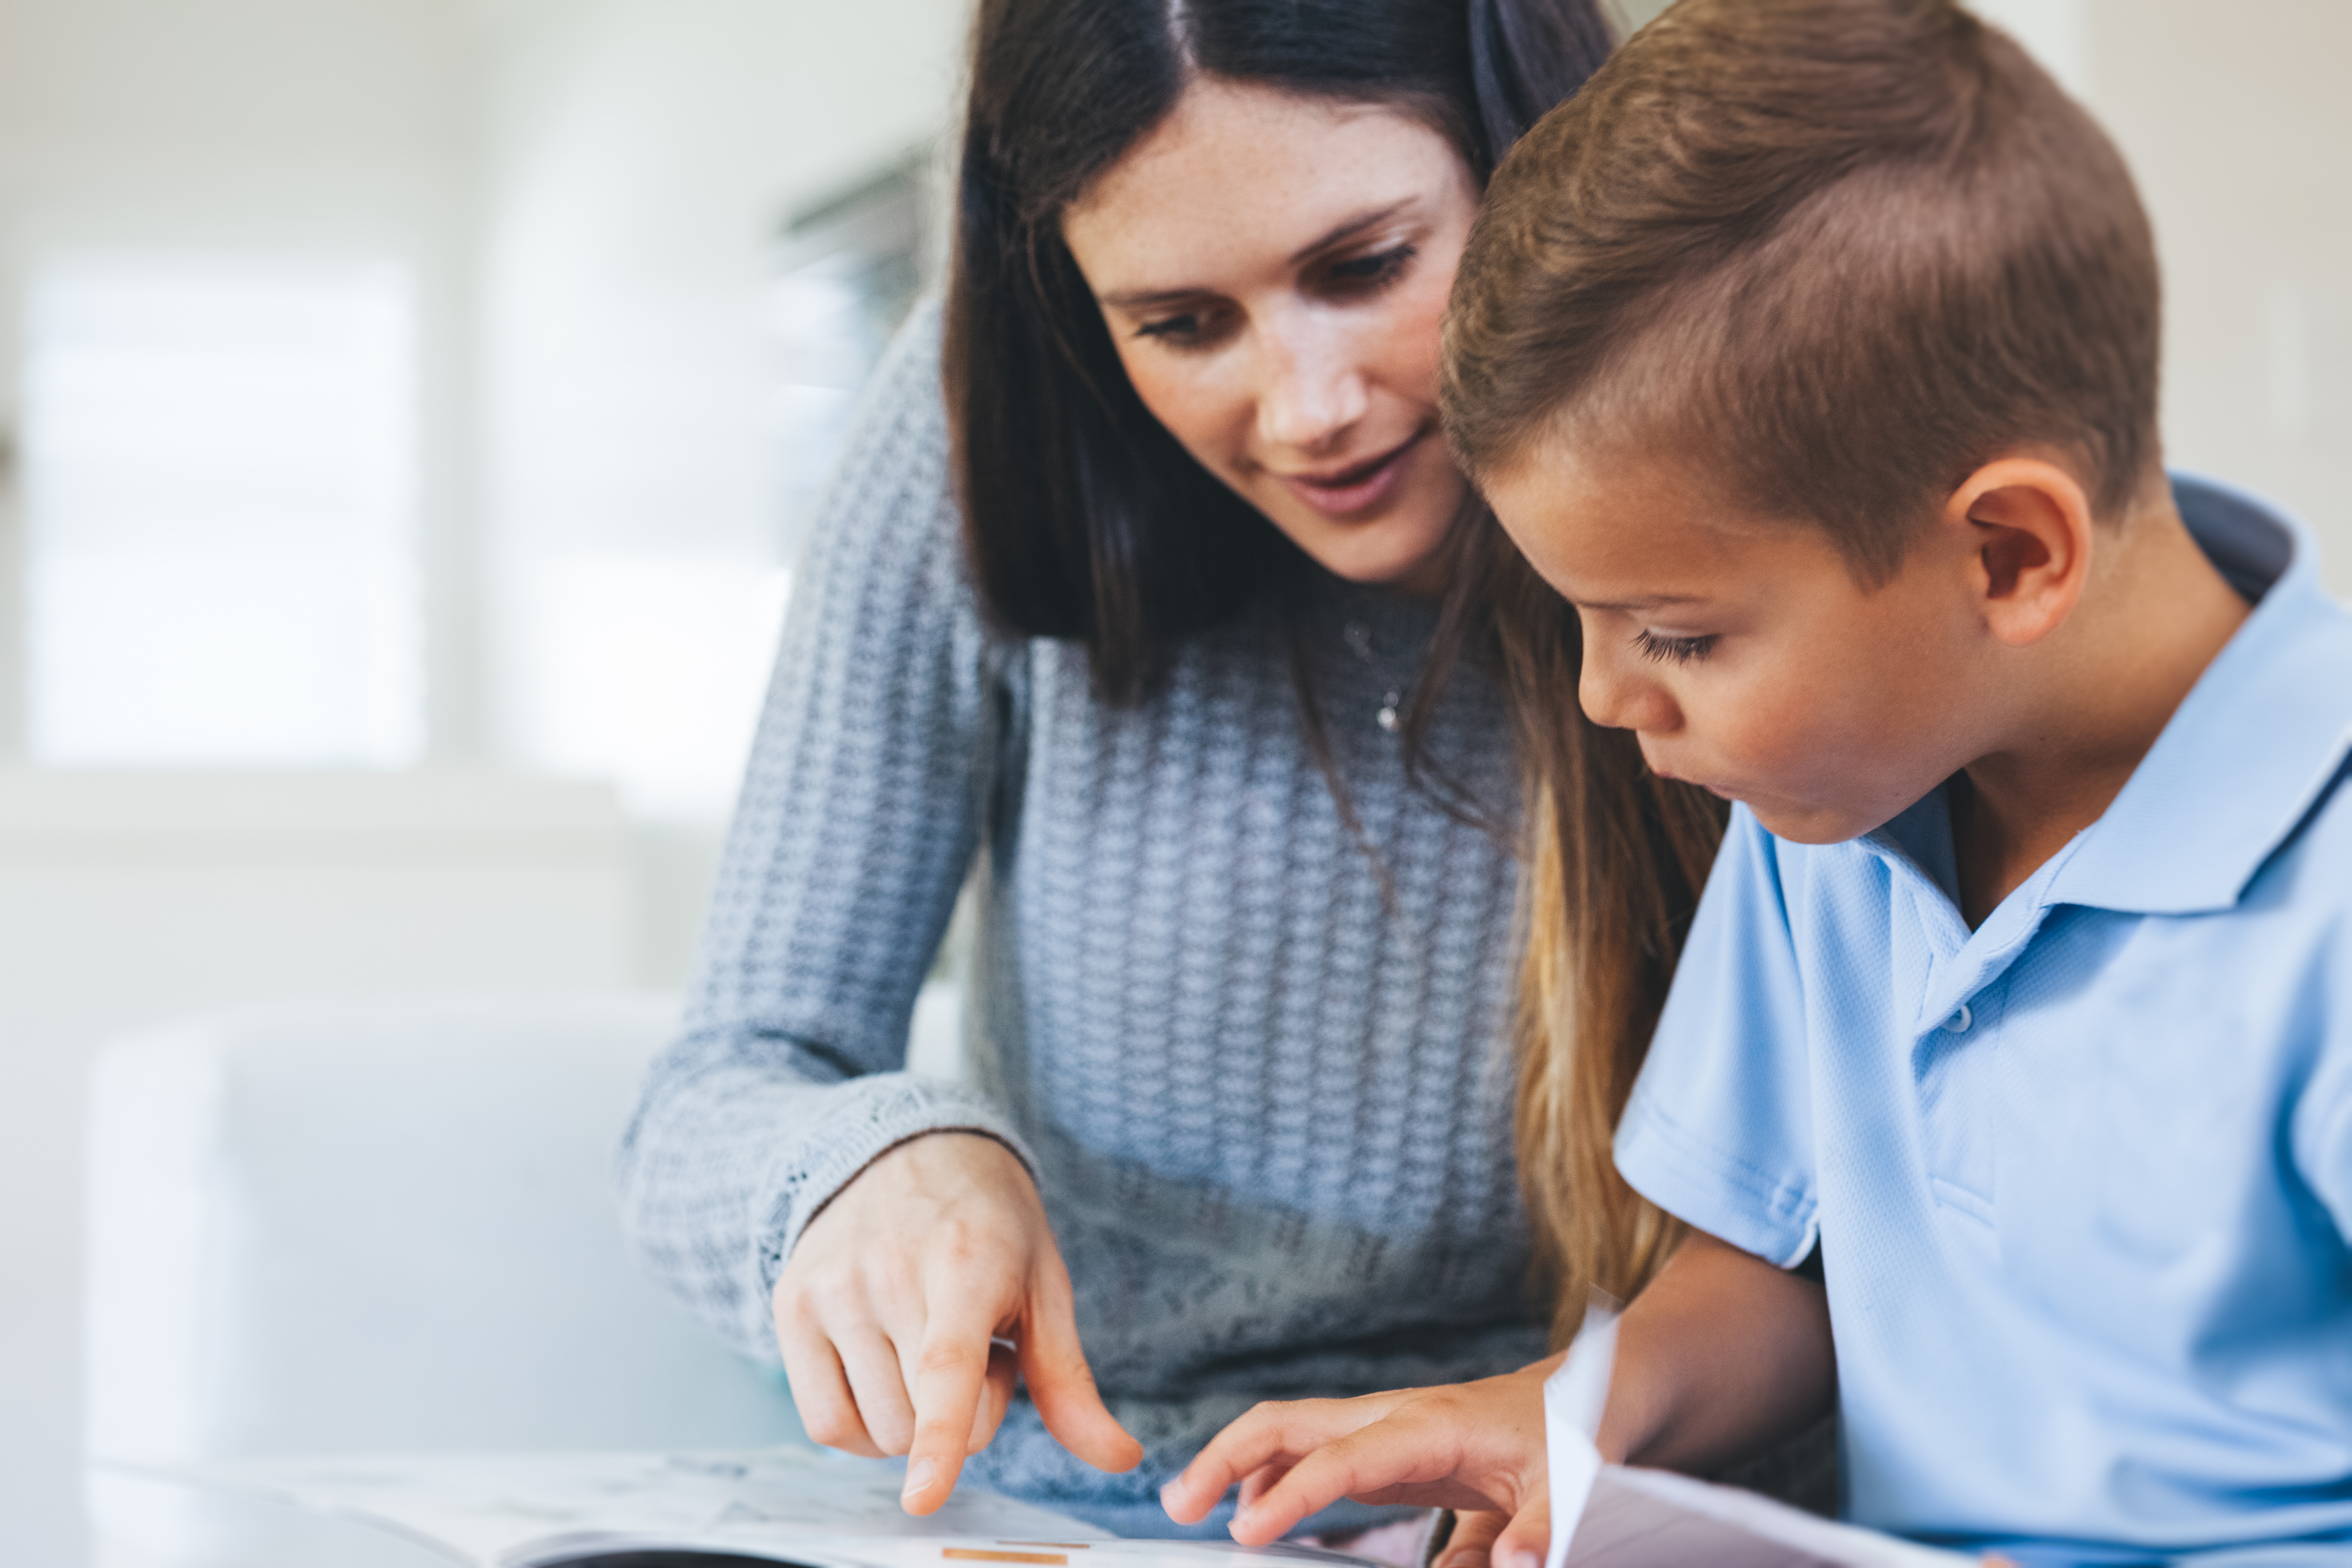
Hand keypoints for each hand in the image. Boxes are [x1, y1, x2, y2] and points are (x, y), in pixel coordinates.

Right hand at [774, 1132, 1142, 1512]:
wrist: (908, 1147)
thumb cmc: (990, 1224)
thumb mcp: (1044, 1286)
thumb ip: (1071, 1381)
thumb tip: (1122, 1458)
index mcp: (964, 1263)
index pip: (946, 1368)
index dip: (939, 1438)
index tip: (924, 1497)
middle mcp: (887, 1273)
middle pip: (922, 1421)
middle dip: (963, 1413)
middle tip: (973, 1345)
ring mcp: (830, 1289)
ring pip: (876, 1431)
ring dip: (914, 1419)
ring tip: (929, 1343)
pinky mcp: (791, 1305)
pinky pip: (825, 1422)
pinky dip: (863, 1428)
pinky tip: (887, 1375)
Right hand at [1159, 1362, 1560, 1567]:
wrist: (1580, 1395)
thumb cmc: (1572, 1434)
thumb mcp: (1572, 1485)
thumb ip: (1540, 1529)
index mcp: (1429, 1424)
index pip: (1341, 1459)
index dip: (1289, 1495)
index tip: (1244, 1535)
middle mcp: (1391, 1415)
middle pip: (1287, 1422)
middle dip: (1225, 1457)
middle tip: (1177, 1506)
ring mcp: (1381, 1426)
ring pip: (1289, 1433)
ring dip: (1235, 1464)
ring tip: (1190, 1509)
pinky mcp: (1382, 1444)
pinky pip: (1312, 1453)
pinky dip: (1270, 1477)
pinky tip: (1252, 1514)